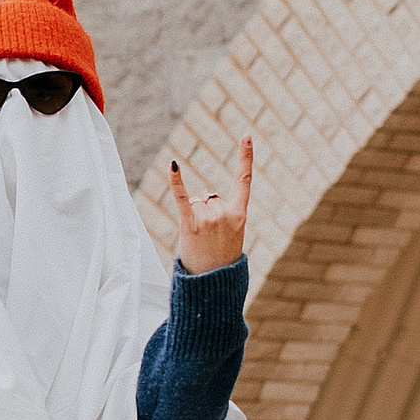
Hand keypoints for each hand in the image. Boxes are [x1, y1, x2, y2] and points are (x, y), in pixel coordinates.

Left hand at [169, 142, 251, 277]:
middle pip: (208, 196)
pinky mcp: (190, 224)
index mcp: (239, 214)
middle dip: (204, 212)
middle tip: (208, 238)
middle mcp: (225, 213)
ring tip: (199, 240)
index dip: (245, 157)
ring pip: (195, 202)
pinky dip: (176, 182)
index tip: (246, 135)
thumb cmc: (221, 259)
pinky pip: (182, 198)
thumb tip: (202, 195)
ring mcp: (209, 219)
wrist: (213, 284)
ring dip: (193, 217)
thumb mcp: (230, 234)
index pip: (244, 180)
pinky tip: (174, 165)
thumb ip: (219, 209)